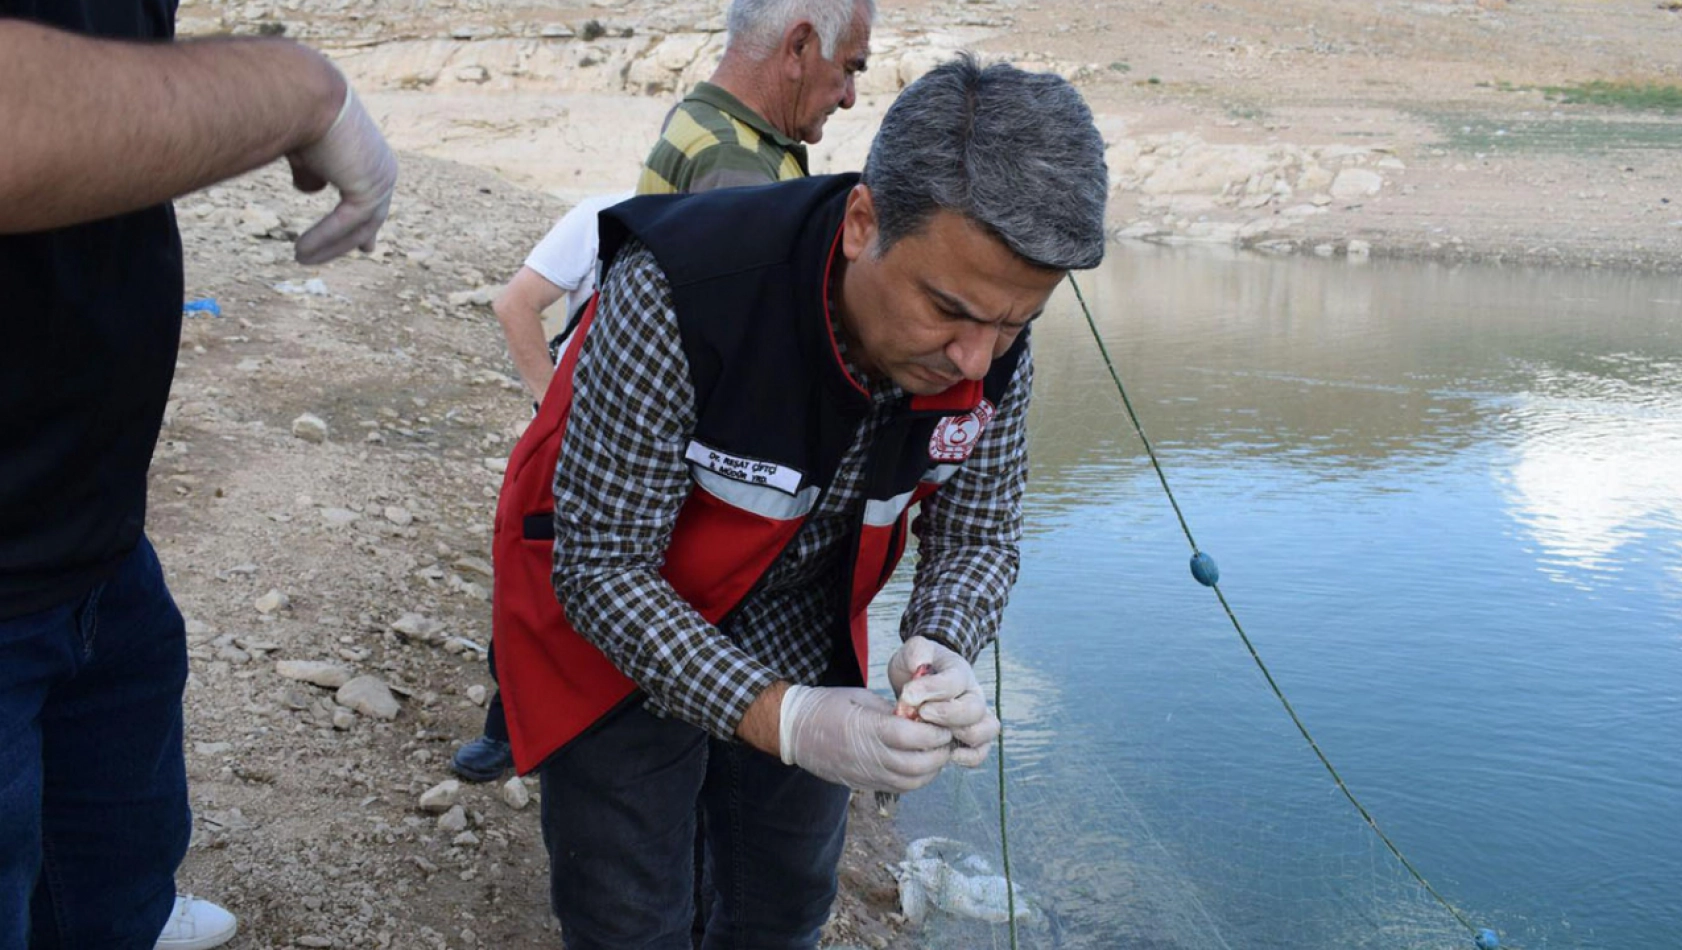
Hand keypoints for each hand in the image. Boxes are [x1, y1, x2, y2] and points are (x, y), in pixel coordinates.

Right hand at [286, 83, 397, 264]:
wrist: (304, 91)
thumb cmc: (298, 110)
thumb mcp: (306, 147)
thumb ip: (312, 171)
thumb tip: (311, 190)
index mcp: (373, 156)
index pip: (373, 197)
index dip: (368, 223)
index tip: (367, 245)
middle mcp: (383, 167)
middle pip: (372, 216)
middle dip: (361, 238)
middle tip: (361, 254)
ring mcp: (380, 179)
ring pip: (361, 226)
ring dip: (330, 245)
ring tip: (301, 258)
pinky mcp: (369, 188)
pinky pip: (346, 224)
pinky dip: (322, 238)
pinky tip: (299, 251)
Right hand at [779, 685, 953, 793]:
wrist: (794, 730)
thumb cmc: (827, 706)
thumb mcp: (861, 697)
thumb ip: (891, 711)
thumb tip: (920, 718)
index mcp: (868, 729)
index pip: (912, 737)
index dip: (934, 733)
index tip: (944, 724)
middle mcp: (869, 756)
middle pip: (916, 765)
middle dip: (939, 753)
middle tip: (947, 739)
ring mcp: (866, 774)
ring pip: (910, 782)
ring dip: (931, 770)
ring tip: (937, 753)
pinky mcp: (864, 784)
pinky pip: (898, 788)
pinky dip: (916, 779)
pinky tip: (921, 765)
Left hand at [888, 636, 999, 767]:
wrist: (922, 678)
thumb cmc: (918, 665)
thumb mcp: (913, 652)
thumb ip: (915, 651)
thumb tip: (919, 665)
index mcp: (959, 670)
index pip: (955, 680)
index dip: (932, 689)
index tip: (907, 695)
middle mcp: (974, 693)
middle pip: (975, 708)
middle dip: (947, 714)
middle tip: (921, 714)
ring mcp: (977, 716)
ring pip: (988, 729)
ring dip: (964, 735)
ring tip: (937, 734)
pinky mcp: (972, 736)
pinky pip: (982, 751)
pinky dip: (970, 757)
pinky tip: (949, 755)